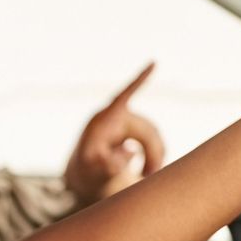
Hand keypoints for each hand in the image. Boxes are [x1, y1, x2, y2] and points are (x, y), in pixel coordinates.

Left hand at [64, 62, 164, 204]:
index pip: (123, 96)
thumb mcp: (91, 172)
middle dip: (153, 153)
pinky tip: (147, 171)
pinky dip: (154, 155)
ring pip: (153, 135)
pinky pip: (152, 139)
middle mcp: (117, 116)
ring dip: (155, 156)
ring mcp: (127, 122)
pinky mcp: (134, 131)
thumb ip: (105, 165)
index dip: (139, 80)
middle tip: (149, 176)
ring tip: (145, 177)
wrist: (85, 175)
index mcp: (103, 119)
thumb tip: (127, 153)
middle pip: (147, 129)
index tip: (154, 63)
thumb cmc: (86, 170)